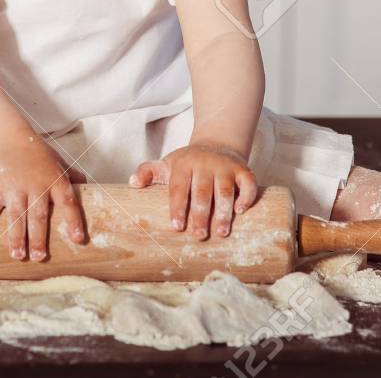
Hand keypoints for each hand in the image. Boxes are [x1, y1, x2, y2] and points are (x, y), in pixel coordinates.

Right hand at [0, 135, 86, 260]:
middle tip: (40, 257)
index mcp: (54, 180)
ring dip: (16, 237)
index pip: (67, 202)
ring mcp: (13, 188)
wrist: (6, 138)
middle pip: (38, 215)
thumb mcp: (58, 161)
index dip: (73, 221)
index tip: (78, 239)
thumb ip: (71, 175)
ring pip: (16, 215)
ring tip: (18, 255)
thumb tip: (87, 185)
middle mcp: (35, 185)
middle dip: (38, 237)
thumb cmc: (35, 152)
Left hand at [130, 141, 257, 239]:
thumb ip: (148, 172)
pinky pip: (248, 183)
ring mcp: (225, 167)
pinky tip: (240, 211)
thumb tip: (132, 184)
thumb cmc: (188, 163)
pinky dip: (246, 197)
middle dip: (200, 214)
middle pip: (202, 191)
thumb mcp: (166, 164)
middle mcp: (205, 164)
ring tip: (220, 232)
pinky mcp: (243, 170)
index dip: (178, 207)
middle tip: (198, 236)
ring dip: (223, 212)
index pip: (179, 187)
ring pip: (225, 190)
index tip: (177, 226)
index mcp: (184, 165)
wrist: (217, 144)